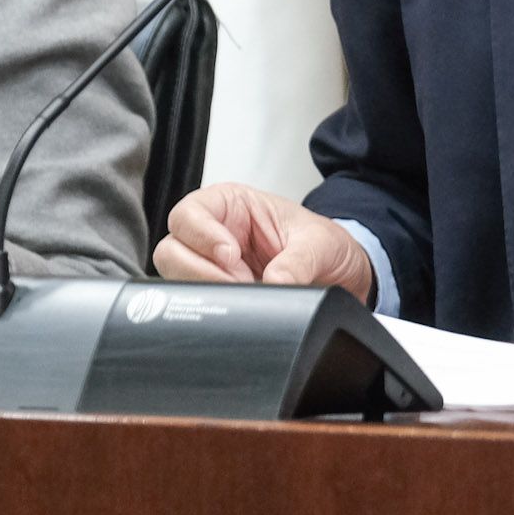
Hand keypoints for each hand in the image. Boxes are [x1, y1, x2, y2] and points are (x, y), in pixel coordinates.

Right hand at [154, 182, 374, 300]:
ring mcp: (211, 267)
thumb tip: (275, 282)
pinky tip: (239, 306)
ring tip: (246, 291)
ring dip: (207, 290)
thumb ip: (299, 261)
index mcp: (233, 205)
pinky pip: (195, 304)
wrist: (340, 274)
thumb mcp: (319, 244)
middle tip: (240, 281)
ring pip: (176, 279)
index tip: (231, 256)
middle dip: (202, 270)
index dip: (202, 235)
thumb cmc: (325, 245)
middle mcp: (214, 234)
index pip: (190, 213)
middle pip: (172, 249)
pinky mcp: (217, 295)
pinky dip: (213, 309)